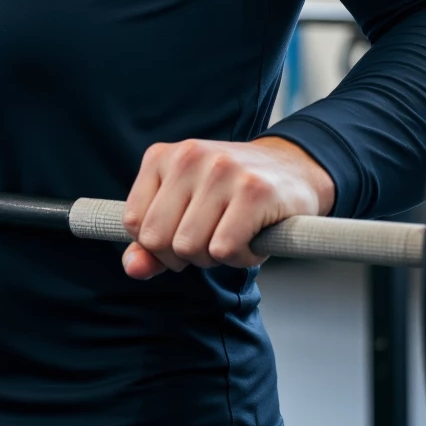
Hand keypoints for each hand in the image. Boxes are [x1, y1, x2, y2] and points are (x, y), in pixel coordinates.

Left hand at [121, 136, 335, 278]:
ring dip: (213, 257)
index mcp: (162, 156)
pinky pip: (224, 250)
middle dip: (183, 255)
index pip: (133, 223)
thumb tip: (132, 269)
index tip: (184, 234)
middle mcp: (188, 156)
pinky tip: (252, 238)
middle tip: (210, 239)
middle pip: (158, 240)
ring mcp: (221, 170)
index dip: (158, 245)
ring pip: (189, 247)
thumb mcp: (184, 210)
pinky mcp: (254, 190)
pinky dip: (239, 258)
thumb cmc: (231, 195)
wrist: (293, 169)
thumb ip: (151, 244)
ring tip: (232, 235)